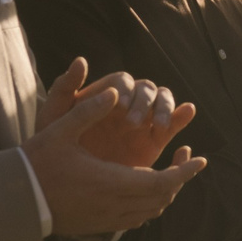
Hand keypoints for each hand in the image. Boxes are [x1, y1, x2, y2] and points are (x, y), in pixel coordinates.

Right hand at [23, 78, 208, 235]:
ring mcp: (107, 219)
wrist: (12, 202)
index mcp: (110, 181)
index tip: (201, 160)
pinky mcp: (98, 227)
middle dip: (180, 179)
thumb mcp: (59, 130)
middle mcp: (113, 205)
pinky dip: (149, 205)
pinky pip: (136, 219)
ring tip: (169, 171)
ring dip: (165, 193)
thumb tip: (115, 92)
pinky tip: (144, 189)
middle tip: (187, 160)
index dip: (185, 171)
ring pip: (151, 210)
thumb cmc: (34, 164)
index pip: (162, 181)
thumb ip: (89, 110)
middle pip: (162, 197)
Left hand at [37, 61, 197, 170]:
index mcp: (105, 94)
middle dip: (144, 104)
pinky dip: (183, 115)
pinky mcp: (156, 139)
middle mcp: (128, 103)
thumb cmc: (56, 145)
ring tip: (159, 126)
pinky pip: (174, 124)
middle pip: (147, 89)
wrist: (69, 181)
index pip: (123, 81)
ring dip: (165, 109)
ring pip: (163, 102)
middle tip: (133, 123)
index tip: (120, 106)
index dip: (125, 91)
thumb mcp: (53, 117)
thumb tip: (81, 59)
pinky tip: (187, 111)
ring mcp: (144, 119)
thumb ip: (64, 88)